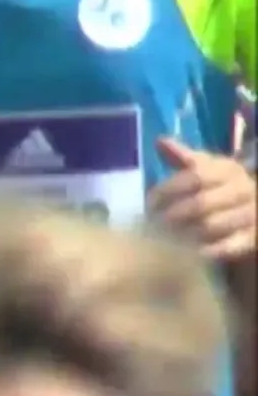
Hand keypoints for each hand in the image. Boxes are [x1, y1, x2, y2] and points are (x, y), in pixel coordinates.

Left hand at [151, 136, 255, 259]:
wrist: (251, 217)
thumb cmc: (217, 191)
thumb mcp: (203, 172)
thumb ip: (183, 158)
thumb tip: (161, 141)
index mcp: (228, 168)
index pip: (193, 176)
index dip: (167, 190)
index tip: (148, 204)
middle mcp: (245, 188)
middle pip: (201, 203)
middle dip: (172, 216)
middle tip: (152, 226)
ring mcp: (253, 214)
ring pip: (212, 225)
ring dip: (184, 235)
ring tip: (163, 241)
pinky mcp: (255, 238)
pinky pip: (227, 246)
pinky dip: (205, 251)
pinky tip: (186, 254)